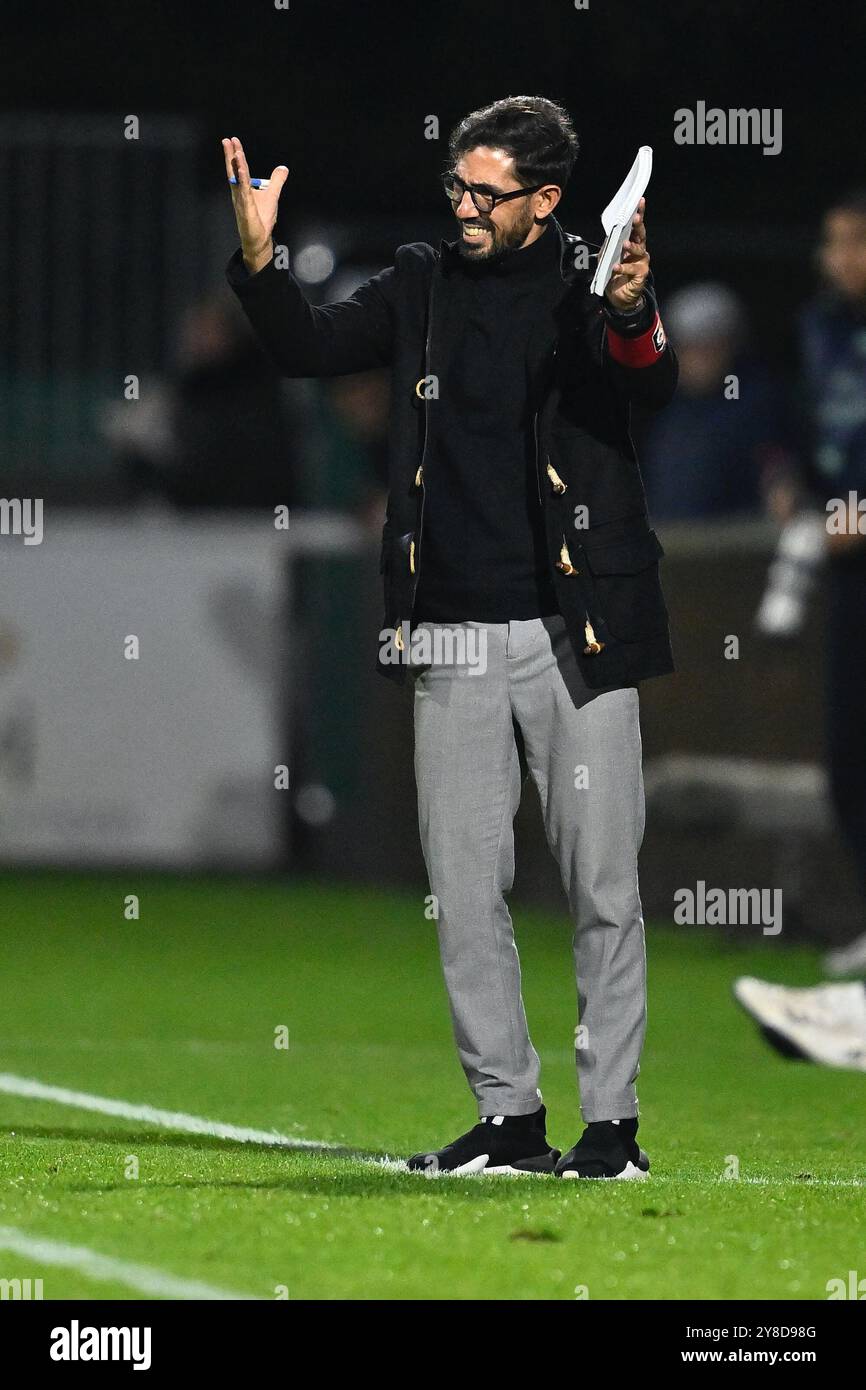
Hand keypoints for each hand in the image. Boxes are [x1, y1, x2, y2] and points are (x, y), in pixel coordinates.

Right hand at [221, 136, 288, 273]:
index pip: (239, 167)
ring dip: (236, 165)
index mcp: (243, 188)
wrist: (259, 238)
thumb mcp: (272, 195)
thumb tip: (283, 168)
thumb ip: (277, 181)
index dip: (236, 154)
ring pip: (238, 179)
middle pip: (234, 170)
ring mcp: (241, 200)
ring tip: (236, 151)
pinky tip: (242, 169)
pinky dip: (243, 180)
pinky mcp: (246, 208)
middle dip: (230, 155)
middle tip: (227, 140)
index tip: (233, 141)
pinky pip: (244, 192)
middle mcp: (239, 192)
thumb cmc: (262, 218)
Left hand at [605, 196, 649, 312]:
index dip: (638, 214)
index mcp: (632, 243)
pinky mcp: (641, 274)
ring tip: (625, 244)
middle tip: (635, 219)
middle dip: (638, 225)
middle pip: (641, 234)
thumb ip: (608, 246)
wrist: (619, 296)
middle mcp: (639, 250)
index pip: (635, 226)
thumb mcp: (606, 258)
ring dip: (631, 246)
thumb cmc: (615, 274)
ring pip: (639, 250)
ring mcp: (641, 262)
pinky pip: (633, 269)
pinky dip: (624, 268)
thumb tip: (608, 235)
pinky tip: (616, 267)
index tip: (639, 202)